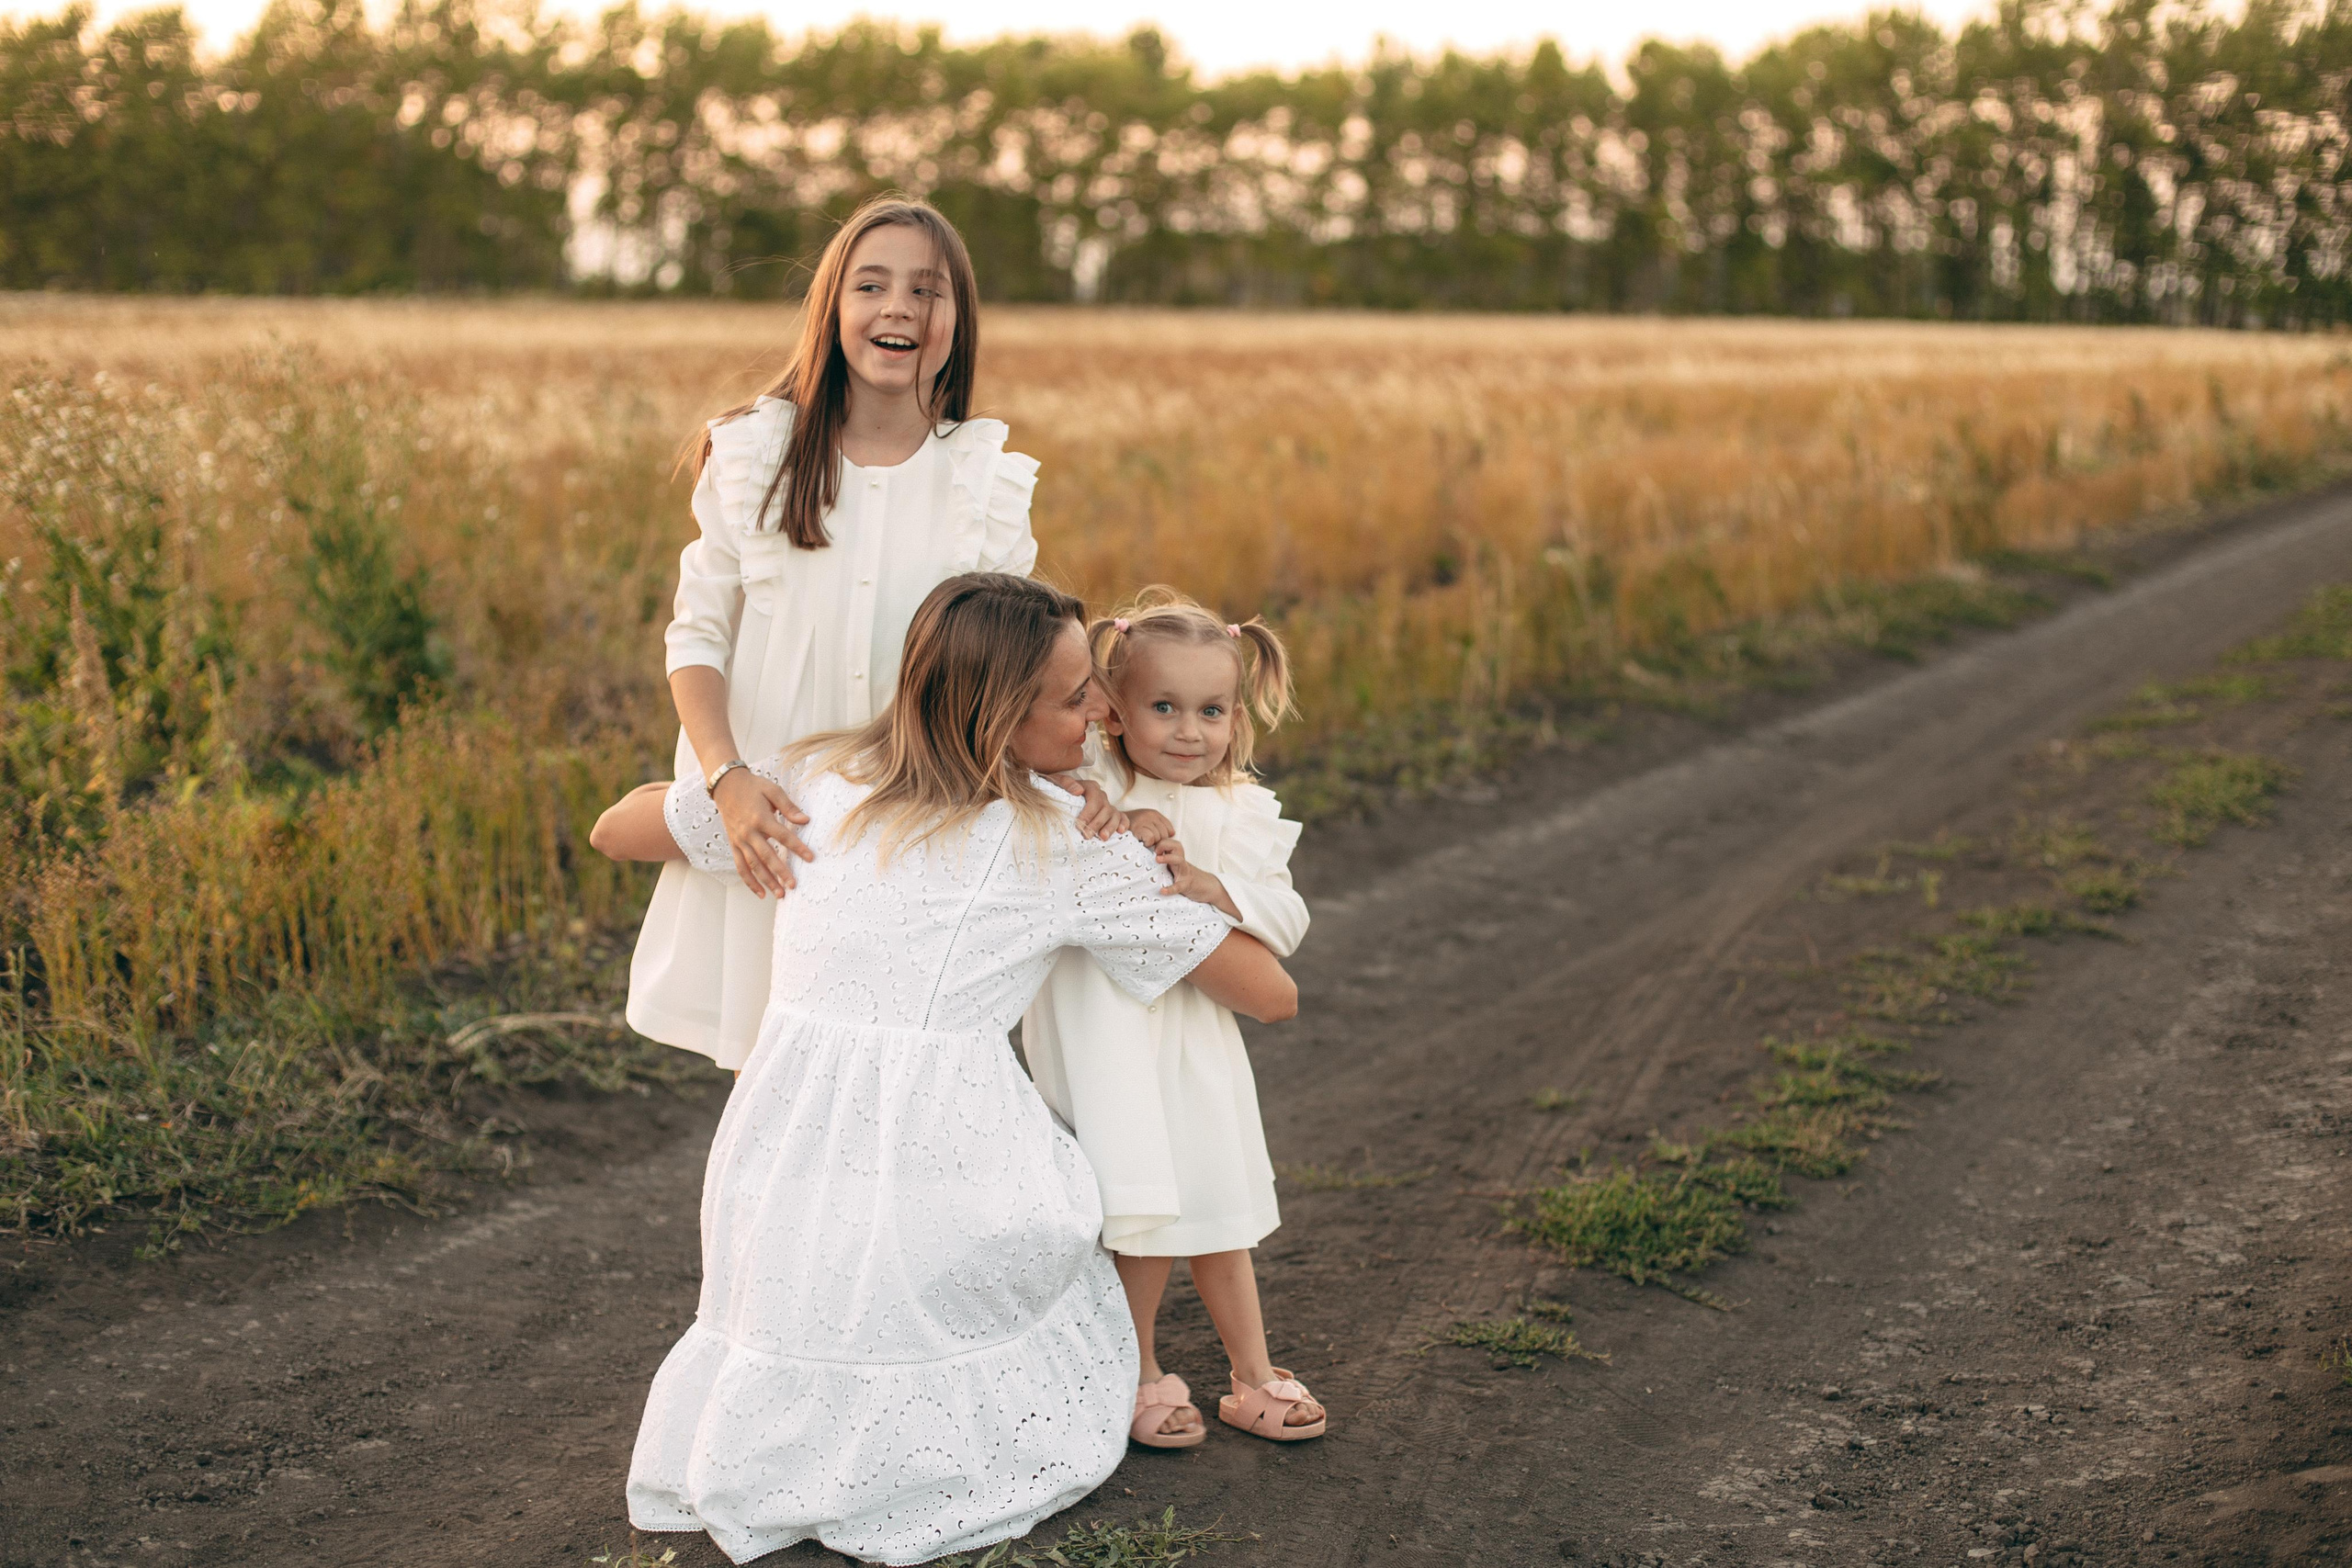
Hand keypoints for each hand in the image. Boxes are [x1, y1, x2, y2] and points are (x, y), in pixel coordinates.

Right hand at [714, 768, 811, 897]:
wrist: (726, 785)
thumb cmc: (753, 787)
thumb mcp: (772, 790)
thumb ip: (789, 807)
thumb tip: (805, 820)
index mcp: (760, 818)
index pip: (783, 836)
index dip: (797, 847)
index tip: (810, 857)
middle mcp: (748, 832)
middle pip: (767, 856)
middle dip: (781, 872)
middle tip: (793, 885)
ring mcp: (739, 840)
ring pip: (753, 865)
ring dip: (766, 881)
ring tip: (780, 894)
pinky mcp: (733, 845)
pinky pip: (741, 867)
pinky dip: (749, 881)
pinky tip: (760, 893)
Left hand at [1049, 773, 1128, 839]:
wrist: (1063, 798)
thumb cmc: (1059, 791)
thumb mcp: (1057, 783)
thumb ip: (1066, 783)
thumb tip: (1077, 790)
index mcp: (1090, 787)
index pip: (1094, 798)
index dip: (1088, 812)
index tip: (1079, 824)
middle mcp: (1101, 795)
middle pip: (1105, 808)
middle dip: (1096, 823)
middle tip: (1086, 835)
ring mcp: (1108, 805)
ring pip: (1114, 814)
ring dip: (1110, 826)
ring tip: (1102, 837)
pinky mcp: (1113, 815)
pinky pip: (1122, 818)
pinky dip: (1123, 824)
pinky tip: (1120, 831)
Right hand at [1125, 808, 1174, 848]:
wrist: (1112, 824)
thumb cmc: (1129, 827)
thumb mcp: (1146, 823)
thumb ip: (1159, 826)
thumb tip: (1172, 833)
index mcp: (1153, 813)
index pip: (1169, 828)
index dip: (1164, 837)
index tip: (1156, 840)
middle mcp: (1149, 815)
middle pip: (1165, 834)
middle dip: (1158, 841)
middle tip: (1148, 841)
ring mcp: (1143, 821)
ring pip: (1158, 837)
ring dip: (1151, 842)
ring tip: (1143, 840)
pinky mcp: (1137, 828)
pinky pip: (1150, 838)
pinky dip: (1147, 843)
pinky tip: (1141, 842)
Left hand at [1154, 837, 1240, 919]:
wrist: (1207, 888)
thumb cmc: (1188, 878)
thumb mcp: (1177, 867)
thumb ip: (1166, 862)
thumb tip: (1149, 860)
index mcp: (1178, 858)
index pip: (1171, 843)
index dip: (1161, 841)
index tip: (1151, 847)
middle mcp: (1182, 863)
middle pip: (1176, 846)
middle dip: (1164, 844)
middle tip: (1156, 851)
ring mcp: (1185, 873)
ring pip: (1179, 860)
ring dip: (1168, 858)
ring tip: (1157, 859)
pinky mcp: (1186, 885)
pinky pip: (1178, 886)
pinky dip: (1170, 889)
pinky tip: (1163, 891)